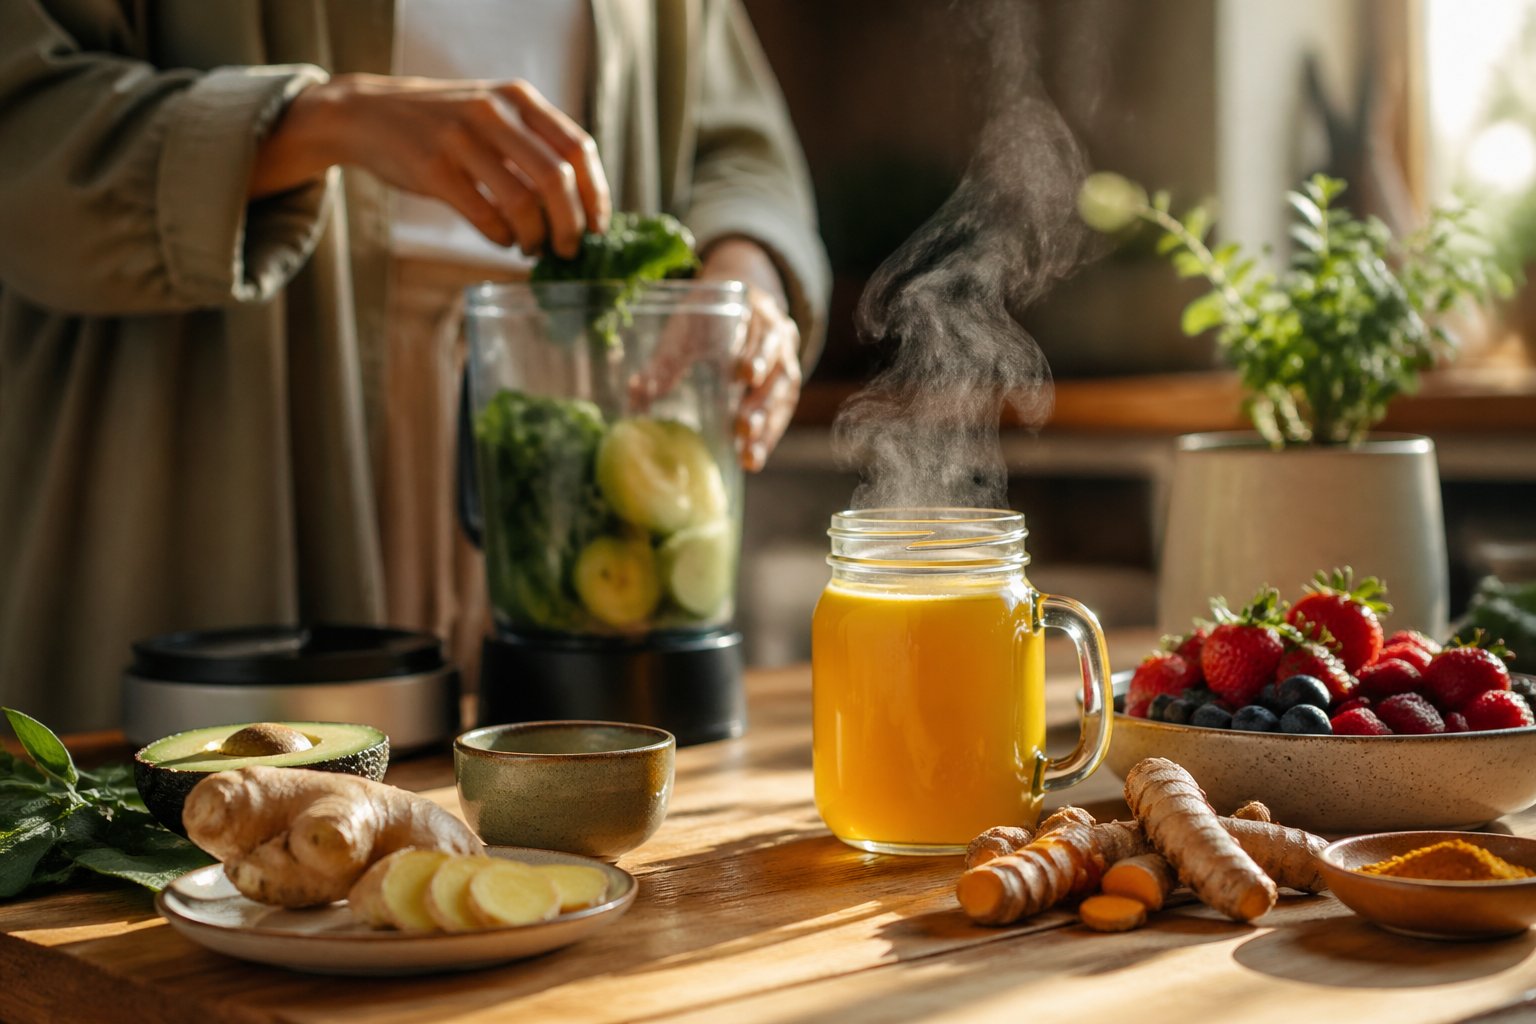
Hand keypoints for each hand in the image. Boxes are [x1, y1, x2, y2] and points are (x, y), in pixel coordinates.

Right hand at [252, 74, 609, 256]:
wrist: (368, 114)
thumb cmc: (444, 124)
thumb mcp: (493, 112)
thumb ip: (533, 144)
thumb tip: (582, 206)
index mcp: (518, 97)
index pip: (578, 147)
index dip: (596, 194)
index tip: (599, 227)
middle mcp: (492, 112)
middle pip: (556, 178)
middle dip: (570, 224)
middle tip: (568, 250)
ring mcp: (460, 139)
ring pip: (522, 202)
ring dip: (535, 237)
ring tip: (532, 248)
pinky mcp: (432, 168)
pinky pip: (484, 215)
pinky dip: (501, 238)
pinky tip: (503, 241)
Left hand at [630, 239, 800, 470]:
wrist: (742, 310)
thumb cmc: (707, 321)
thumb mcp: (686, 329)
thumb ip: (667, 359)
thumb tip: (637, 390)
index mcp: (755, 312)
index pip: (762, 332)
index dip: (756, 354)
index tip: (744, 375)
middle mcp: (778, 336)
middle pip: (778, 369)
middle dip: (761, 400)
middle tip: (743, 427)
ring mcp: (786, 362)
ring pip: (783, 394)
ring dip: (766, 424)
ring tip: (748, 453)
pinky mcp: (785, 387)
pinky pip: (781, 412)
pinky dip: (769, 436)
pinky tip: (752, 459)